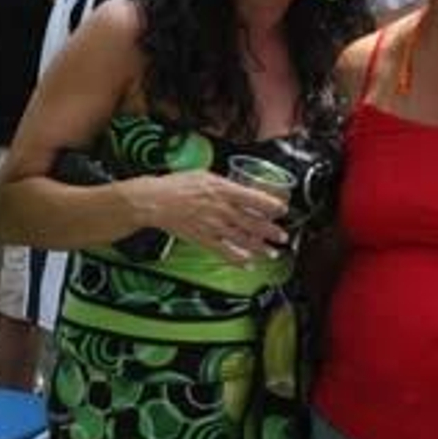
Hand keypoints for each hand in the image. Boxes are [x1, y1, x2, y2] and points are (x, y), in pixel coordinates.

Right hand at [127, 171, 287, 265]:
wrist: (154, 201)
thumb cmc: (175, 185)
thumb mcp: (204, 175)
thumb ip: (222, 183)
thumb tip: (235, 187)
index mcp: (224, 190)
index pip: (256, 199)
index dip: (273, 206)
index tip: (282, 210)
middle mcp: (223, 209)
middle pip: (255, 223)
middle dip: (272, 232)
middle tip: (282, 236)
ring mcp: (214, 226)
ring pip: (244, 240)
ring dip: (261, 248)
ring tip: (271, 253)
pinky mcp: (204, 239)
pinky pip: (225, 252)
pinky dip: (238, 260)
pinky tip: (247, 263)